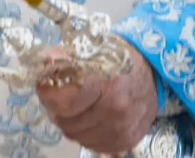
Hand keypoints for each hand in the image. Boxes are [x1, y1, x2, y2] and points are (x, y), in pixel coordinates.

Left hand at [35, 40, 158, 153]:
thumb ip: (64, 58)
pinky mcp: (128, 141)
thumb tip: (43, 62)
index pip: (64, 103)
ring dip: (72, 124)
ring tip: (77, 108)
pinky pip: (94, 146)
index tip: (44, 86)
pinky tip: (91, 118)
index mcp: (105, 84)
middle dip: (58, 111)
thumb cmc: (116, 57)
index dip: (48, 95)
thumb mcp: (90, 48)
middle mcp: (115, 110)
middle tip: (61, 98)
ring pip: (78, 137)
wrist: (151, 71)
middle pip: (67, 123)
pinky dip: (87, 134)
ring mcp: (123, 128)